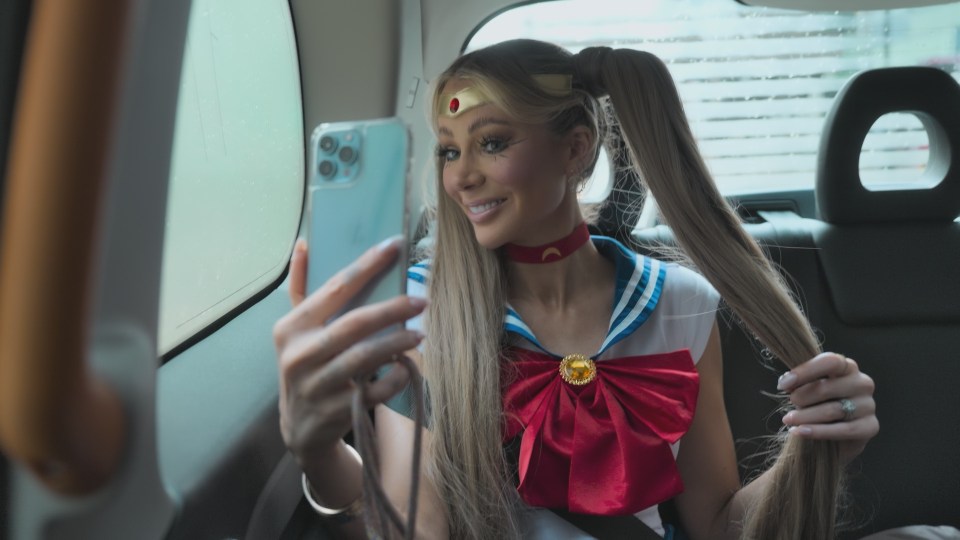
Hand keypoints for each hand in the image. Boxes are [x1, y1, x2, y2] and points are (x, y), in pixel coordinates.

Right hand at [272, 237, 424, 471]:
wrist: (300, 428)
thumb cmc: (306, 365)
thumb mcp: (296, 330)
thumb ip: (299, 287)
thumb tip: (304, 244)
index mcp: (290, 327)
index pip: (334, 288)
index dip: (367, 265)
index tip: (395, 245)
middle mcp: (298, 355)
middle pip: (354, 324)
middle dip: (392, 309)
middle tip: (421, 302)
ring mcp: (315, 386)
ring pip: (365, 357)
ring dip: (398, 342)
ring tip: (419, 335)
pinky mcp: (334, 412)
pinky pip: (374, 390)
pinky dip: (394, 377)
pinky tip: (406, 367)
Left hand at [778, 352, 878, 463]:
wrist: (834, 436)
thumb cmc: (818, 404)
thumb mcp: (808, 388)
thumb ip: (800, 382)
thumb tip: (786, 382)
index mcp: (848, 367)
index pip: (830, 362)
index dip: (805, 371)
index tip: (783, 384)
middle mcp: (862, 383)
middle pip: (827, 388)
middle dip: (802, 397)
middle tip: (789, 405)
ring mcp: (868, 405)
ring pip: (833, 410)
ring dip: (806, 416)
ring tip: (788, 420)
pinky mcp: (870, 426)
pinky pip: (843, 430)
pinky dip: (818, 432)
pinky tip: (800, 431)